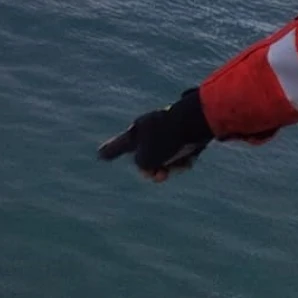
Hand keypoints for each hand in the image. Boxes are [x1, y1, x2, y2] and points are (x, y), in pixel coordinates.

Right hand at [97, 87, 214, 181]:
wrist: (197, 121)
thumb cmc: (166, 139)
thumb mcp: (146, 158)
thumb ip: (141, 165)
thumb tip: (150, 166)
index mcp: (137, 130)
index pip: (119, 145)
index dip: (110, 151)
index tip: (101, 155)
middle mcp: (151, 128)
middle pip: (147, 155)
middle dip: (153, 169)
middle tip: (159, 176)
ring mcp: (169, 130)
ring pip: (166, 157)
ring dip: (171, 167)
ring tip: (179, 166)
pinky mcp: (186, 133)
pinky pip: (181, 152)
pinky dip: (184, 159)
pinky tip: (190, 159)